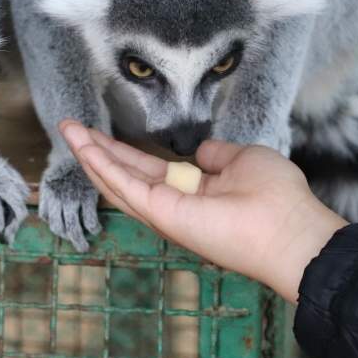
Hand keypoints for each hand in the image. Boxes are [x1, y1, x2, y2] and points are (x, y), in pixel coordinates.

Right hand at [59, 120, 345, 303]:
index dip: (125, 151)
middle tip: (70, 127)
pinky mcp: (161, 214)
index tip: (102, 133)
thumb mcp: (245, 160)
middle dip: (97, 150)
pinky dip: (102, 165)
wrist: (291, 229)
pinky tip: (84, 146)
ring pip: (117, 180)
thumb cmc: (277, 196)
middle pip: (125, 174)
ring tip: (67, 130)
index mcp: (194, 193)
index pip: (149, 170)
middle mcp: (175, 204)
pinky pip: (125, 186)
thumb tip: (201, 152)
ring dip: (90, 154)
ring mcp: (165, 212)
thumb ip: (217, 156)